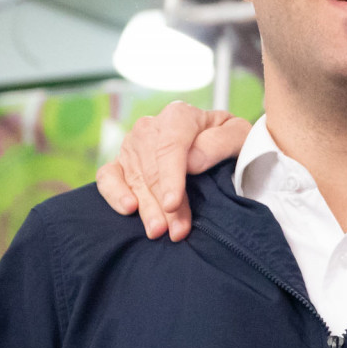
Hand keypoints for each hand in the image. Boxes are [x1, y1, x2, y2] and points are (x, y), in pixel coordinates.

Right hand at [96, 102, 251, 240]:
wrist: (219, 147)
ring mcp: (132, 145)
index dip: (170, 178)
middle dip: (164, 204)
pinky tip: (128, 209)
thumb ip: (219, 143)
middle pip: (152, 169)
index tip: (173, 203)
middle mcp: (151, 127)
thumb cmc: (229, 142)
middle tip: (177, 231)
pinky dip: (113, 193)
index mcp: (179, 116)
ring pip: (133, 178)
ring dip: (146, 207)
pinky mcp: (121, 163)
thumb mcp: (239, 137)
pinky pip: (107, 177)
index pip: (170, 147)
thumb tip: (191, 162)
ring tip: (158, 231)